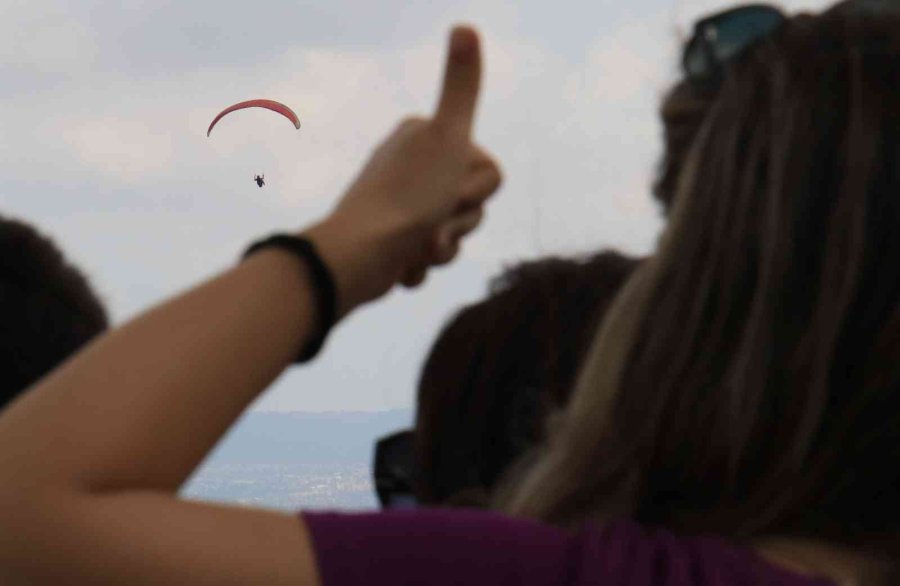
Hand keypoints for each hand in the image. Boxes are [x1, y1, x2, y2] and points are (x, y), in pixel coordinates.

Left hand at [305, 25, 501, 314]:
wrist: (359, 256)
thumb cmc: (407, 198)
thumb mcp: (446, 138)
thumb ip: (461, 85)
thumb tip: (465, 26)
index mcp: (423, 134)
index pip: (488, 171)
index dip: (476, 190)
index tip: (447, 190)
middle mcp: (412, 163)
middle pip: (473, 203)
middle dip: (460, 224)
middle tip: (432, 224)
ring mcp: (402, 202)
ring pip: (455, 232)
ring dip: (444, 248)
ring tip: (417, 249)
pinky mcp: (394, 238)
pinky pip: (431, 255)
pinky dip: (422, 265)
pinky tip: (403, 265)